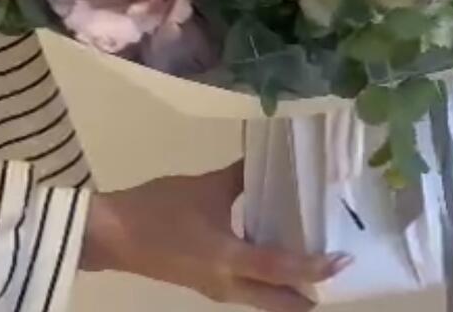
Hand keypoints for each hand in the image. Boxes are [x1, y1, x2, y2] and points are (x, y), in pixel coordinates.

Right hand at [81, 161, 350, 310]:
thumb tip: (272, 155)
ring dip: (288, 290)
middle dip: (307, 295)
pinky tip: (281, 259)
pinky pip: (247, 290)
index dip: (313, 268)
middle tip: (339, 276)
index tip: (342, 261)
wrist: (110, 234)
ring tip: (318, 268)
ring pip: (261, 299)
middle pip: (275, 301)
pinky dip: (269, 282)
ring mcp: (214, 288)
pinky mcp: (205, 284)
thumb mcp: (207, 187)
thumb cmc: (159, 209)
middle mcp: (225, 284)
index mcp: (228, 260)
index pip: (280, 269)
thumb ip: (243, 174)